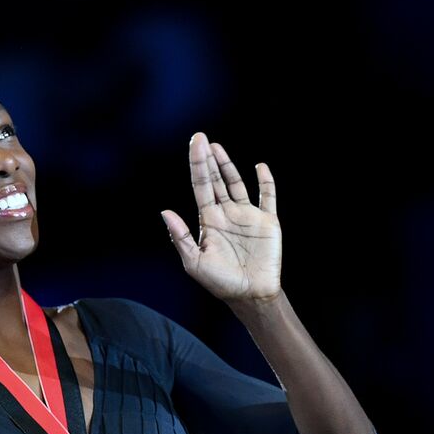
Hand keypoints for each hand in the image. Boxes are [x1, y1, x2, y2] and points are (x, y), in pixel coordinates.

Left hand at [161, 133, 281, 303]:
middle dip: (207, 160)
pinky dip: (266, 181)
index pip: (201, 186)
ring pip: (236, 184)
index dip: (197, 165)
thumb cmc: (219, 282)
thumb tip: (165, 212)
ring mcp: (247, 216)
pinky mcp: (268, 221)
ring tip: (217, 147)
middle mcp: (226, 214)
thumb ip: (180, 237)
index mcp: (208, 221)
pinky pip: (267, 196)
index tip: (194, 144)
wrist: (250, 295)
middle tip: (201, 138)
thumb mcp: (194, 261)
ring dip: (228, 166)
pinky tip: (259, 166)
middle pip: (215, 180)